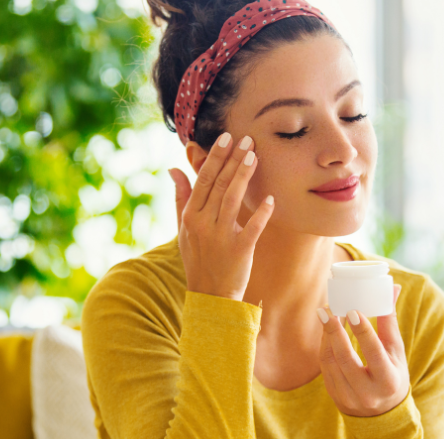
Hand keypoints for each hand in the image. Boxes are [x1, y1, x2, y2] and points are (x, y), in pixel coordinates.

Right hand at [168, 133, 274, 301]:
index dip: (215, 157)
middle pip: (219, 185)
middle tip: (247, 139)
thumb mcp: (183, 228)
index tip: (227, 137)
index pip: (203, 180)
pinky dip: (261, 213)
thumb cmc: (198, 258)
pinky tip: (271, 199)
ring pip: (232, 200)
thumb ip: (180, 197)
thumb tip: (173, 169)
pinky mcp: (239, 250)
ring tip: (254, 155)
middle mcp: (203, 224)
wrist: (209, 295)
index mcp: (190, 216)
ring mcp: (220, 237)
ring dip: (243, 176)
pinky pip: (252, 228)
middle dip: (233, 160)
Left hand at [317, 285, 408, 416]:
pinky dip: (324, 346)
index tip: (352, 310)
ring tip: (326, 313)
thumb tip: (392, 287)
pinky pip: (325, 368)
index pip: (374, 353)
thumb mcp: (396, 352)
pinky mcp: (334, 396)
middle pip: (346, 358)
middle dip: (335, 331)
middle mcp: (367, 393)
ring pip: (331, 362)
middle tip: (329, 308)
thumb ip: (390, 321)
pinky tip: (326, 329)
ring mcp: (348, 397)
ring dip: (327, 336)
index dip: (363, 331)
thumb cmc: (392, 374)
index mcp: (388, 381)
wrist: (382, 415)